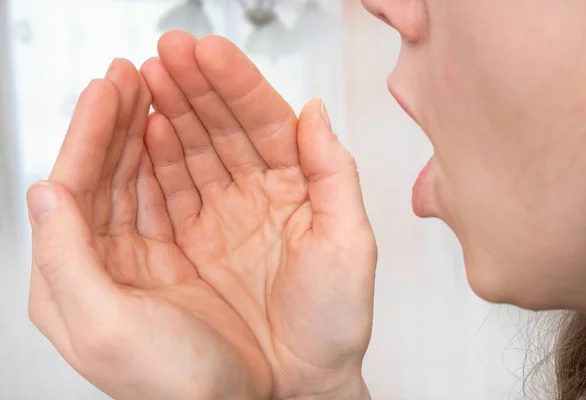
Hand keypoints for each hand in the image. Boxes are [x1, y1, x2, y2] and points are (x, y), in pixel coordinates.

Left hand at [27, 59, 271, 399]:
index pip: (74, 187)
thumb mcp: (106, 330)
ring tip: (152, 91)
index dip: (89, 133)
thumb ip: (63, 261)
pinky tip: (173, 134)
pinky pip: (169, 194)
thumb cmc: (177, 384)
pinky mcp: (181, 254)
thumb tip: (43, 192)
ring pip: (137, 177)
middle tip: (131, 74)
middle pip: (105, 172)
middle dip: (115, 120)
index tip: (107, 88)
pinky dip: (171, 159)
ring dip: (142, 131)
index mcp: (78, 278)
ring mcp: (146, 255)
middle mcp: (106, 262)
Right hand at [140, 31, 376, 398]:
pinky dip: (155, 160)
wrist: (303, 381)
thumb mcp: (350, 245)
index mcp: (298, 187)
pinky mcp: (194, 242)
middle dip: (195, 86)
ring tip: (146, 81)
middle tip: (167, 52)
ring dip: (170, 113)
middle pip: (223, 126)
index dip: (237, 83)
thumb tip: (315, 111)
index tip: (209, 51)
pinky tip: (144, 132)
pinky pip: (171, 191)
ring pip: (193, 151)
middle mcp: (259, 194)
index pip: (265, 121)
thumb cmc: (335, 322)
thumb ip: (335, 173)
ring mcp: (223, 215)